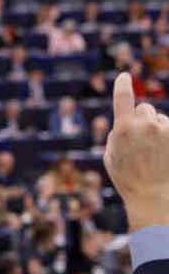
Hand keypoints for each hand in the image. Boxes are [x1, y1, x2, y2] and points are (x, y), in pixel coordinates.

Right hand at [104, 72, 168, 229]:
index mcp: (123, 129)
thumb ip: (117, 135)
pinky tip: (164, 153)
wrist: (155, 196)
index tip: (124, 77)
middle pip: (145, 109)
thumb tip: (123, 123)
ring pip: (162, 120)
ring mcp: (164, 129)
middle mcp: (145, 124)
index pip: (123, 99)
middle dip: (144, 120)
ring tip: (157, 155)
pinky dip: (167, 137)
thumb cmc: (129, 180)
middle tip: (144, 142)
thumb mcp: (111, 157)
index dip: (123, 86)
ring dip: (160, 131)